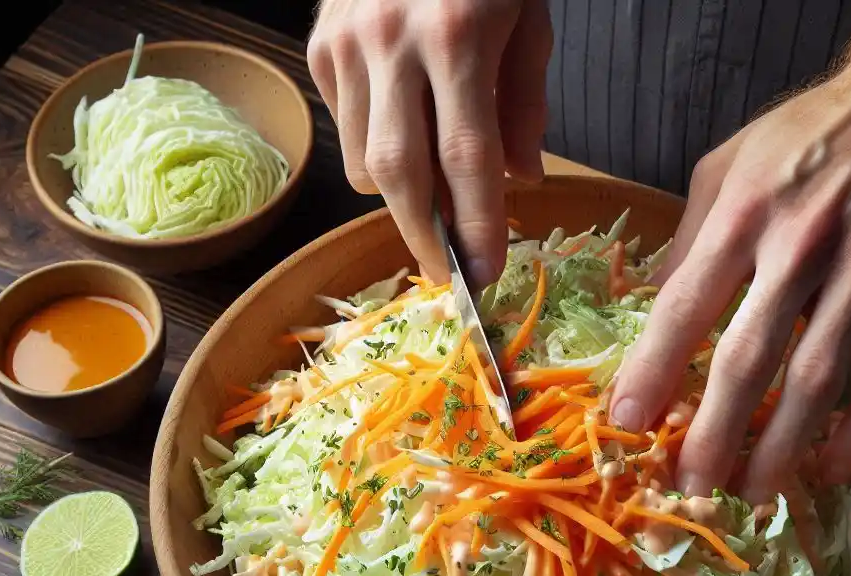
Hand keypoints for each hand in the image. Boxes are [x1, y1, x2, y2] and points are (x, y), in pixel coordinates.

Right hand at [307, 0, 551, 286]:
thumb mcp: (530, 19)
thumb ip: (525, 105)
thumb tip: (518, 182)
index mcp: (457, 34)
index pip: (467, 158)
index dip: (476, 226)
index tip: (487, 274)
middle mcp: (392, 41)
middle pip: (401, 175)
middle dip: (426, 238)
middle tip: (449, 275)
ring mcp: (346, 44)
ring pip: (364, 163)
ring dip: (401, 199)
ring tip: (433, 200)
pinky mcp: (320, 46)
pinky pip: (343, 133)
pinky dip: (372, 156)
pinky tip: (401, 139)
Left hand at [610, 44, 850, 500]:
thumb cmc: (808, 134)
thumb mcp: (728, 166)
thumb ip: (687, 240)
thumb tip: (648, 309)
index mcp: (744, 213)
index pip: (686, 306)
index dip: (653, 371)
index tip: (627, 423)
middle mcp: (804, 243)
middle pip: (751, 357)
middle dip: (716, 432)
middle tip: (691, 485)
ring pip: (823, 376)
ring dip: (786, 446)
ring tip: (755, 491)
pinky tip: (836, 464)